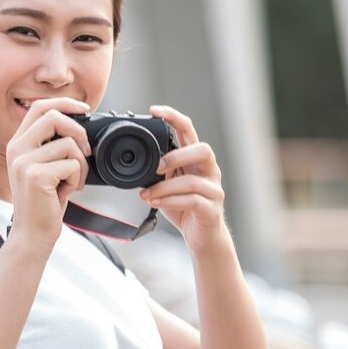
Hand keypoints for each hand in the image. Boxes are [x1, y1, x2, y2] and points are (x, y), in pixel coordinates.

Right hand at [5, 97, 91, 246]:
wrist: (32, 234)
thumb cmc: (42, 203)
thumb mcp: (43, 168)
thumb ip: (52, 145)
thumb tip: (79, 124)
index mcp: (17, 144)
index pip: (39, 107)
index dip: (64, 103)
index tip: (84, 109)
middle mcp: (16, 149)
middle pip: (53, 116)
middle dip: (78, 130)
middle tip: (85, 151)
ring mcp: (24, 162)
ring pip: (68, 144)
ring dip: (80, 165)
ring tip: (71, 181)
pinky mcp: (35, 176)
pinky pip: (71, 164)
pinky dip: (77, 178)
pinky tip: (67, 190)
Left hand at [138, 105, 226, 253]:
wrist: (202, 237)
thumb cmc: (185, 209)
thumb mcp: (167, 185)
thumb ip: (158, 172)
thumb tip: (134, 161)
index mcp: (196, 160)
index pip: (189, 130)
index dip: (174, 117)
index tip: (154, 111)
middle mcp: (209, 171)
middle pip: (203, 150)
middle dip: (178, 155)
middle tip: (157, 167)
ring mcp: (213, 190)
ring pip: (194, 181)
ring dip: (166, 187)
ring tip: (147, 194)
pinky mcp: (211, 209)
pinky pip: (193, 201)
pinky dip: (171, 201)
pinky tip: (156, 204)